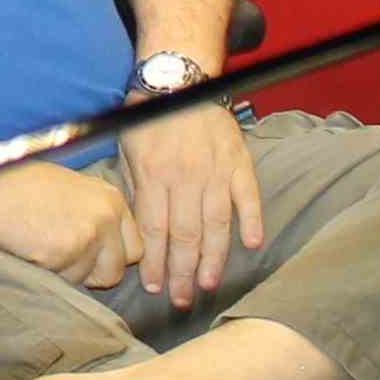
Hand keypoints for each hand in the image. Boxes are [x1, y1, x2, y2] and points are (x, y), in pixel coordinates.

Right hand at [0, 160, 142, 288]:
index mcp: (112, 200)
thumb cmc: (24, 185)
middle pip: (117, 269)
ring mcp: (87, 236)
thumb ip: (98, 214)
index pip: (136, 248)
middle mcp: (107, 217)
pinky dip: (49, 271)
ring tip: (43, 245)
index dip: (113, 257)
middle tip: (66, 258)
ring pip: (89, 279)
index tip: (94, 257)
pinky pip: (65, 280)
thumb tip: (112, 248)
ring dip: (68, 272)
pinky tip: (33, 247)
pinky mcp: (64, 253)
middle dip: (95, 272)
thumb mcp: (74, 190)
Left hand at [110, 102, 263, 308]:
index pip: (155, 230)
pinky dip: (252, 220)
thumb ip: (137, 189)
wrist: (178, 79)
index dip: (155, 262)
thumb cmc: (147, 118)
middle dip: (182, 272)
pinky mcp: (239, 162)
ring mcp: (215, 171)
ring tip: (207, 285)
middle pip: (185, 235)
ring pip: (216, 224)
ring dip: (213, 258)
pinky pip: (248, 196)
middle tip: (181, 300)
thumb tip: (141, 230)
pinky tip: (251, 245)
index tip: (155, 287)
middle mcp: (185, 177)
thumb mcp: (128, 151)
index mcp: (154, 175)